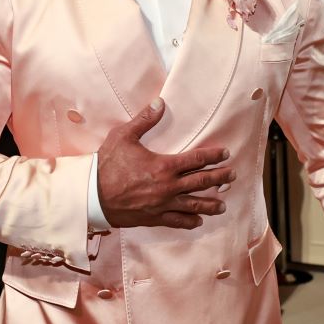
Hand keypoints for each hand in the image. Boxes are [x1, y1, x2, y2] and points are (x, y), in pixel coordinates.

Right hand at [97, 98, 234, 228]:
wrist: (92, 194)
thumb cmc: (107, 164)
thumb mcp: (124, 136)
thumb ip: (144, 120)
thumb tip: (160, 102)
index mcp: (164, 166)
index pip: (196, 159)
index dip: (213, 156)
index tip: (225, 154)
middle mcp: (168, 187)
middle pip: (201, 182)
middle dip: (219, 178)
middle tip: (232, 176)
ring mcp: (162, 204)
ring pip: (193, 204)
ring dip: (210, 204)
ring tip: (222, 205)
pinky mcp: (153, 217)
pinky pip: (176, 220)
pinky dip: (189, 221)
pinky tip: (197, 221)